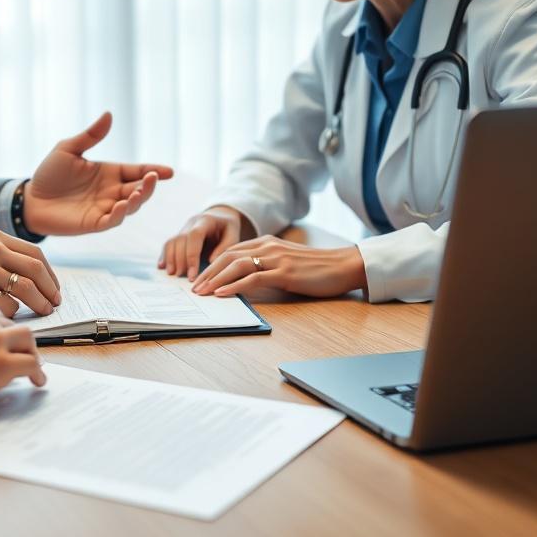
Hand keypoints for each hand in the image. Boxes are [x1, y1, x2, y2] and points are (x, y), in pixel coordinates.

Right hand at [0, 229, 60, 317]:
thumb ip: (5, 255)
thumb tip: (40, 275)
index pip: (36, 254)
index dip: (50, 274)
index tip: (55, 289)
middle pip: (36, 270)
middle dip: (50, 290)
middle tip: (54, 304)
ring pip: (26, 290)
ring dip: (40, 304)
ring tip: (43, 313)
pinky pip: (8, 306)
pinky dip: (14, 314)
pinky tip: (12, 318)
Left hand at [23, 112, 172, 234]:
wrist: (30, 199)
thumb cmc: (49, 174)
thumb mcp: (68, 149)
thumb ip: (90, 135)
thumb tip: (108, 114)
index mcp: (109, 173)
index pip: (136, 171)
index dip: (153, 171)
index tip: (168, 172)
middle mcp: (111, 191)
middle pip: (139, 189)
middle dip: (149, 185)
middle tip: (153, 177)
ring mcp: (104, 208)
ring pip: (131, 206)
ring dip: (138, 200)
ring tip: (138, 192)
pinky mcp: (94, 223)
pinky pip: (113, 220)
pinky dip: (120, 214)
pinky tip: (122, 205)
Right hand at [159, 206, 255, 280]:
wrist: (221, 217)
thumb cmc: (228, 229)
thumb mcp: (233, 235)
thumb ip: (225, 248)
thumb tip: (211, 262)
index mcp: (206, 221)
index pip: (194, 236)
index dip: (191, 255)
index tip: (192, 274)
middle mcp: (192, 223)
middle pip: (180, 240)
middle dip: (180, 260)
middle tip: (181, 276)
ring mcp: (183, 228)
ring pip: (171, 242)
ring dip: (170, 258)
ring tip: (172, 274)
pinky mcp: (179, 235)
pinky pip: (168, 244)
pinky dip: (165, 255)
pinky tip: (162, 266)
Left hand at [191, 236, 367, 299]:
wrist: (343, 266)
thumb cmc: (316, 268)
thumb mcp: (285, 262)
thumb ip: (266, 266)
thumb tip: (244, 281)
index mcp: (266, 243)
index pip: (230, 252)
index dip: (211, 265)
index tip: (199, 279)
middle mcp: (268, 247)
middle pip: (227, 257)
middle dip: (207, 272)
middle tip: (193, 288)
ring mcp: (276, 259)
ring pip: (236, 265)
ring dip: (215, 279)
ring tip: (202, 292)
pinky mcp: (285, 272)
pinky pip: (253, 278)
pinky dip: (234, 286)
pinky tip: (222, 293)